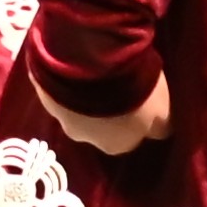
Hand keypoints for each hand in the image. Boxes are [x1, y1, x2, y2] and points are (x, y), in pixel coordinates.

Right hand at [40, 69, 172, 155]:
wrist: (90, 63)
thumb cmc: (133, 90)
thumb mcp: (162, 109)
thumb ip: (161, 124)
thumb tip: (164, 132)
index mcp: (114, 145)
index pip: (127, 138)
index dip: (134, 120)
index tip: (139, 102)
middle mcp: (84, 137)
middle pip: (98, 126)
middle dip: (105, 110)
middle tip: (117, 85)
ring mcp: (59, 115)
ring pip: (75, 107)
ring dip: (84, 95)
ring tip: (96, 71)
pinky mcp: (42, 90)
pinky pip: (57, 87)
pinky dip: (67, 79)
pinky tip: (77, 62)